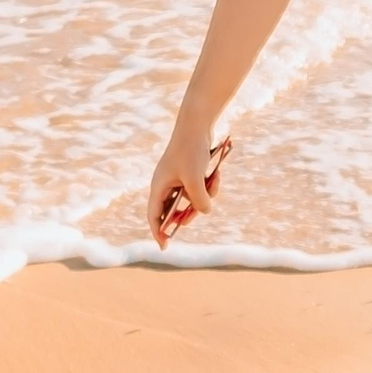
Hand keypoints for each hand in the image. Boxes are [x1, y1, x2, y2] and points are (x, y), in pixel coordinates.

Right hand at [146, 127, 231, 246]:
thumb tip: (204, 212)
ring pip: (192, 200)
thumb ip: (199, 200)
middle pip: (175, 210)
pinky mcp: (191, 173)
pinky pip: (200, 189)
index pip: (154, 215)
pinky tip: (217, 174)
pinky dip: (210, 186)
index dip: (158, 232)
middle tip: (200, 210)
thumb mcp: (195, 179)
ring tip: (213, 179)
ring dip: (205, 195)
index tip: (165, 247)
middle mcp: (166, 184)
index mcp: (159, 186)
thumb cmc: (191, 151)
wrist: (197, 125)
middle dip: (190, 213)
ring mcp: (178, 179)